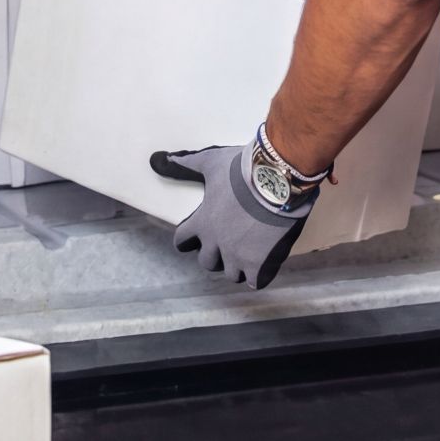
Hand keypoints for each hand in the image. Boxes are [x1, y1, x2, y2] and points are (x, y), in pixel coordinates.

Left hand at [147, 142, 309, 289]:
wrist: (278, 179)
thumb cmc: (242, 169)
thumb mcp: (210, 161)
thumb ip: (186, 163)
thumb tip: (161, 159)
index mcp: (203, 222)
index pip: (182, 241)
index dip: (186, 239)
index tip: (192, 238)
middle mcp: (216, 243)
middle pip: (207, 262)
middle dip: (213, 256)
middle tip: (225, 246)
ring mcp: (238, 256)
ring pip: (231, 274)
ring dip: (236, 266)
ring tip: (247, 255)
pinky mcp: (260, 264)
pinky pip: (254, 281)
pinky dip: (257, 276)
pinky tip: (263, 267)